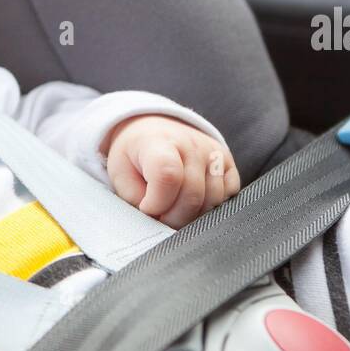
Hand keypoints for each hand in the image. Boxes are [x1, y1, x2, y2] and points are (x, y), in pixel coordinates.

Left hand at [101, 115, 239, 228]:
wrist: (151, 132)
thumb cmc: (134, 158)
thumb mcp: (120, 176)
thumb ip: (136, 199)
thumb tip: (158, 219)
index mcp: (158, 142)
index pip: (168, 176)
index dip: (157, 203)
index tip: (146, 208)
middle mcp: (191, 144)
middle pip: (192, 195)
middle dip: (173, 218)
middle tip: (159, 217)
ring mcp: (213, 152)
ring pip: (213, 200)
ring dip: (192, 216)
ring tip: (173, 209)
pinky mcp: (228, 163)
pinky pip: (229, 196)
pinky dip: (211, 207)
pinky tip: (193, 202)